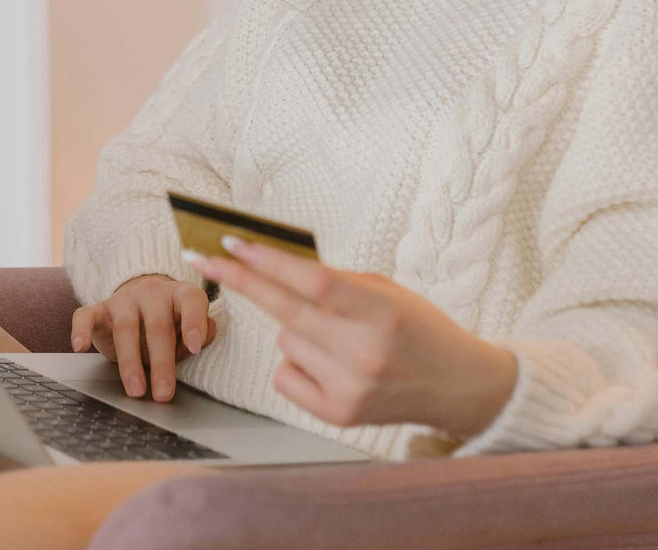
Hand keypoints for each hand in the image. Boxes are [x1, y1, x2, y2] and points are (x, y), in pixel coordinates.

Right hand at [71, 274, 215, 401]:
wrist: (140, 302)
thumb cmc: (171, 323)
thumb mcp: (189, 328)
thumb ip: (201, 332)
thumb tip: (203, 340)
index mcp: (180, 294)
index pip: (191, 302)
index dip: (194, 323)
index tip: (195, 347)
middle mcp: (152, 293)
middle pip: (157, 326)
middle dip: (161, 363)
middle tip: (163, 393)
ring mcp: (123, 300)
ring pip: (125, 328)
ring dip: (130, 362)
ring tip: (136, 390)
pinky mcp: (98, 309)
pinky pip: (85, 316)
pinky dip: (80, 330)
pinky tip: (80, 347)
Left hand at [185, 237, 516, 439]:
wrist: (457, 386)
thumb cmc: (418, 328)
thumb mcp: (387, 292)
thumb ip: (334, 281)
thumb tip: (269, 263)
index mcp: (383, 312)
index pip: (314, 282)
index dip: (269, 262)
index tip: (232, 243)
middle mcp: (365, 354)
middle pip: (284, 311)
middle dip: (238, 281)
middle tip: (200, 258)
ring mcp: (350, 389)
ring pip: (284, 341)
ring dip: (297, 330)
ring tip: (340, 338)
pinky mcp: (339, 415)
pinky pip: (284, 374)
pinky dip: (297, 363)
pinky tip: (331, 365)